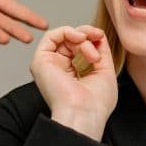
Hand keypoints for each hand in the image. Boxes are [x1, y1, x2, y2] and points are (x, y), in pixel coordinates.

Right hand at [30, 25, 116, 140]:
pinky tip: (80, 38)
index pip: (79, 47)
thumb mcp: (104, 70)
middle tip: (98, 39)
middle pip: (71, 39)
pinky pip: (51, 35)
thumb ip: (101, 50)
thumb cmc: (96, 103)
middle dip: (88, 35)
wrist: (84, 114)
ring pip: (64, 37)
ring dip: (82, 37)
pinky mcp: (41, 61)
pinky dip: (68, 31)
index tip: (101, 38)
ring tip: (92, 53)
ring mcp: (49, 64)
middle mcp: (59, 69)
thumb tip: (98, 35)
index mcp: (72, 73)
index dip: (91, 38)